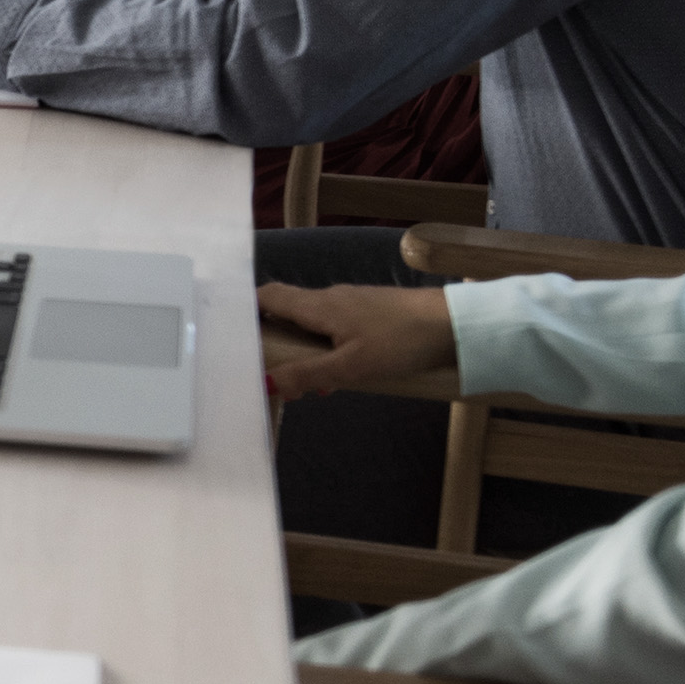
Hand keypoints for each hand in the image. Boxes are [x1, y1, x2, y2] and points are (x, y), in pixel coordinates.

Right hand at [256, 282, 455, 397]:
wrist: (453, 325)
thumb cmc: (401, 341)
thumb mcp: (350, 366)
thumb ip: (306, 374)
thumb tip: (265, 383)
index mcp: (318, 306)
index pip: (268, 297)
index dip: (245, 312)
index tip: (231, 336)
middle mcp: (330, 299)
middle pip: (287, 311)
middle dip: (272, 340)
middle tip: (265, 370)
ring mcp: (352, 305)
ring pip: (312, 325)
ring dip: (301, 351)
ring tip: (304, 386)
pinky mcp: (371, 316)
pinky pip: (335, 331)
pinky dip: (325, 352)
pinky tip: (338, 379)